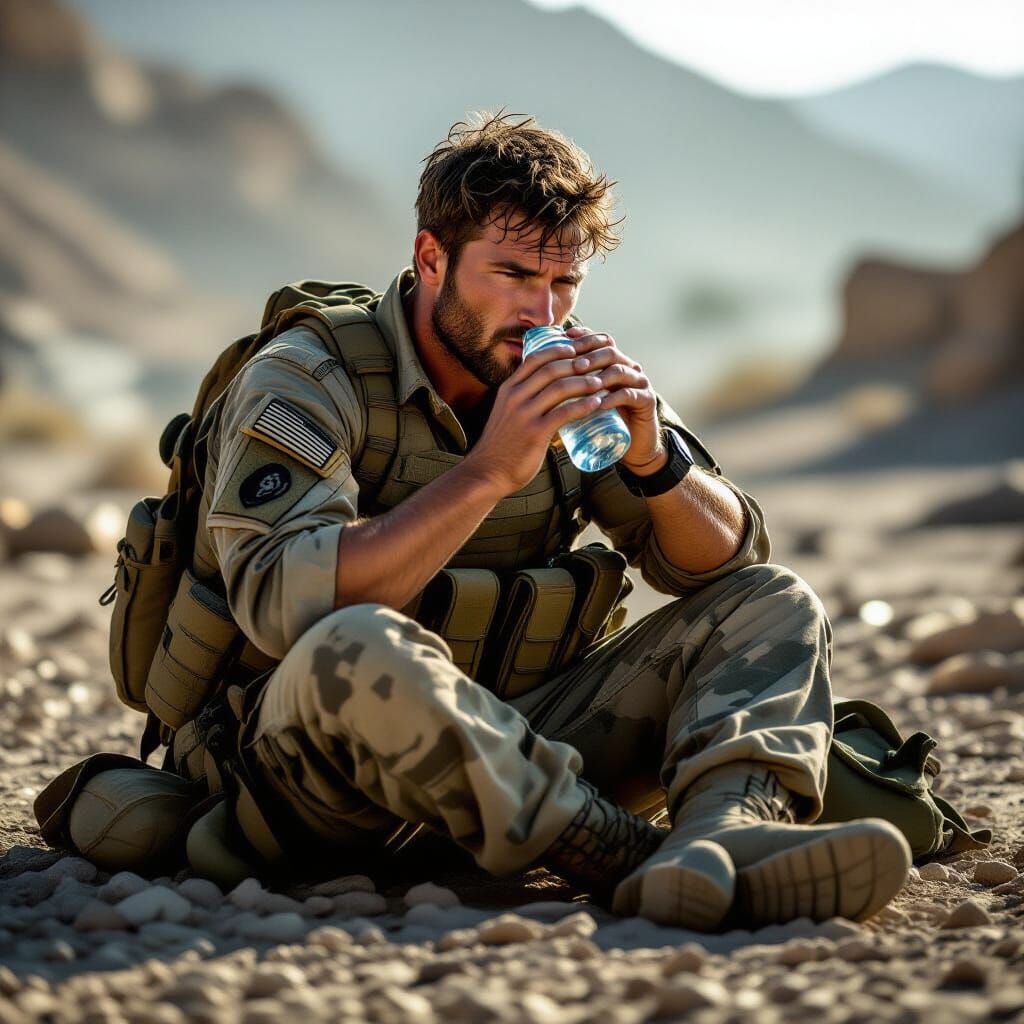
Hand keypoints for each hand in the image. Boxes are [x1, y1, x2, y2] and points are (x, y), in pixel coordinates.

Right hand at [462, 340, 608, 494]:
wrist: (488, 472)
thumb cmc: (501, 445)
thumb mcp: (506, 412)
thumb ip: (522, 400)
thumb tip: (545, 391)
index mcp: (508, 388)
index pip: (535, 358)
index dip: (558, 350)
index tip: (577, 350)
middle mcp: (515, 397)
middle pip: (551, 369)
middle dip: (576, 363)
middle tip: (595, 364)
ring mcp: (524, 414)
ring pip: (560, 388)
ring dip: (584, 382)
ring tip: (601, 382)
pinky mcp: (535, 433)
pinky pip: (564, 413)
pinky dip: (583, 405)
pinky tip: (596, 404)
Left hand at [562, 326, 665, 473]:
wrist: (628, 448)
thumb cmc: (600, 423)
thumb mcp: (581, 401)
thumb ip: (565, 387)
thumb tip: (531, 374)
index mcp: (612, 363)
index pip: (598, 341)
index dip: (581, 338)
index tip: (562, 341)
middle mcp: (628, 367)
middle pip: (609, 350)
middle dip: (588, 354)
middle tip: (570, 363)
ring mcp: (639, 383)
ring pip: (619, 370)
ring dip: (598, 374)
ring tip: (579, 382)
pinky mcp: (647, 401)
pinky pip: (630, 394)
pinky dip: (613, 397)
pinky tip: (598, 403)